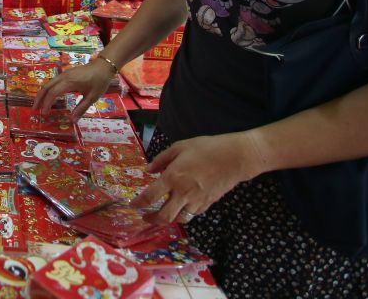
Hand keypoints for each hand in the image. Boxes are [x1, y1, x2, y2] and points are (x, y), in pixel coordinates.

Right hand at [32, 59, 113, 120]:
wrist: (103, 66)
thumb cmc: (99, 81)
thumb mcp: (92, 97)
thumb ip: (81, 108)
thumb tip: (72, 121)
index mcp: (70, 82)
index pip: (53, 93)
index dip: (47, 103)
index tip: (44, 113)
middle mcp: (64, 77)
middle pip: (46, 87)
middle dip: (39, 98)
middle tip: (34, 109)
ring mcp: (64, 74)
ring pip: (48, 83)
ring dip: (42, 94)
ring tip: (39, 105)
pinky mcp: (66, 74)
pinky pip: (53, 82)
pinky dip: (48, 90)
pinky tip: (48, 97)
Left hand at [130, 131, 267, 224]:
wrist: (235, 158)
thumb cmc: (206, 148)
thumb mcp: (180, 147)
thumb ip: (161, 160)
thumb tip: (148, 170)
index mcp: (173, 178)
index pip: (150, 196)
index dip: (138, 203)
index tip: (132, 205)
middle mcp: (183, 194)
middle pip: (163, 216)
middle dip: (151, 219)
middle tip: (144, 217)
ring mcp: (197, 202)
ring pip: (179, 219)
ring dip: (168, 218)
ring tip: (161, 213)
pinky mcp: (207, 205)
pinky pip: (191, 213)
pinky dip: (183, 212)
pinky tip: (180, 205)